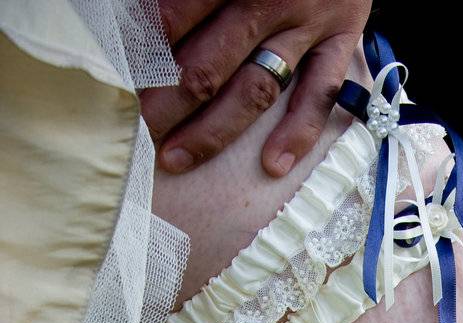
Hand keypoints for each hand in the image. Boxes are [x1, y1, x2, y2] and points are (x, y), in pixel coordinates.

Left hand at [140, 0, 371, 177]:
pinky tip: (273, 164)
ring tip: (177, 158)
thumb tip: (144, 13)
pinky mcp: (339, 39)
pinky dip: (299, 132)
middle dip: (167, 104)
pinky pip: (319, 94)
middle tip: (138, 132)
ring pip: (254, 89)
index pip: (174, 18)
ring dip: (213, 130)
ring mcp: (307, 24)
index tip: (120, 85)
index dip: (146, 57)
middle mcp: (268, 0)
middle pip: (208, 66)